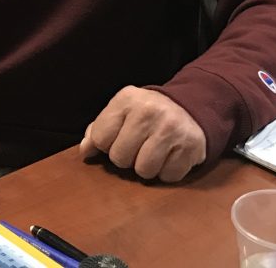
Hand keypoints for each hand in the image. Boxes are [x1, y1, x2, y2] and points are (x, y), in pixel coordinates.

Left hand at [79, 86, 206, 182]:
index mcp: (127, 99)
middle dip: (127, 158)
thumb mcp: (121, 112)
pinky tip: (170, 156)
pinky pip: (167, 177)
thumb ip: (98, 130)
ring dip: (147, 168)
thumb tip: (84, 152)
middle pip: (120, 158)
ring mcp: (171, 129)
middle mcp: (149, 111)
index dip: (107, 144)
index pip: (100, 139)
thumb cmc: (146, 114)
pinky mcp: (191, 147)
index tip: (119, 137)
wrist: (189, 107)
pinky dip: (167, 172)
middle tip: (139, 146)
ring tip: (154, 152)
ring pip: (144, 171)